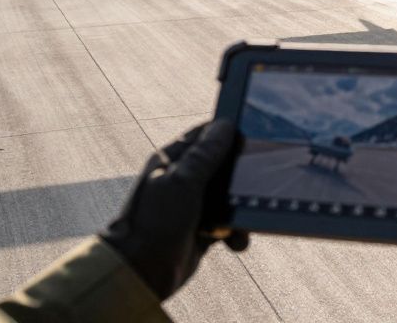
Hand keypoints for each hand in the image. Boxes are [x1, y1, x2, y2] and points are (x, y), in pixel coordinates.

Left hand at [101, 120, 247, 298]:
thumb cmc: (153, 223)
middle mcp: (182, 180)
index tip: (251, 135)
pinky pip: (228, 223)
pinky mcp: (201, 230)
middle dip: (239, 175)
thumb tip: (225, 124)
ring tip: (243, 221)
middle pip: (221, 165)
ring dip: (240, 208)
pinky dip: (235, 232)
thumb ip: (205, 154)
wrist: (141, 273)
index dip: (226, 132)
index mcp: (171, 161)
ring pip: (228, 196)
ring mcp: (192, 205)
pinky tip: (234, 241)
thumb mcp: (182, 182)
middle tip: (255, 180)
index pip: (203, 135)